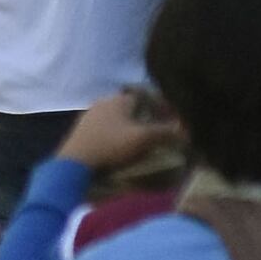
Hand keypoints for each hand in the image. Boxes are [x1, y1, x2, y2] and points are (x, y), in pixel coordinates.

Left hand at [56, 87, 180, 174]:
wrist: (75, 162)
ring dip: (129, 128)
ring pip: (117, 118)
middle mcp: (103, 102)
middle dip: (145, 118)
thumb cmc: (111, 145)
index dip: (159, 108)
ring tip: (141, 143)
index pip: (144, 97)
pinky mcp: (82, 130)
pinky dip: (116, 135)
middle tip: (157, 133)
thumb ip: (164, 132)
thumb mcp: (142, 139)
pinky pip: (105, 128)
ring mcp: (90, 115)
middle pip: (131, 108)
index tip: (169, 121)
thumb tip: (185, 129)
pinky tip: (120, 147)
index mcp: (118, 99)